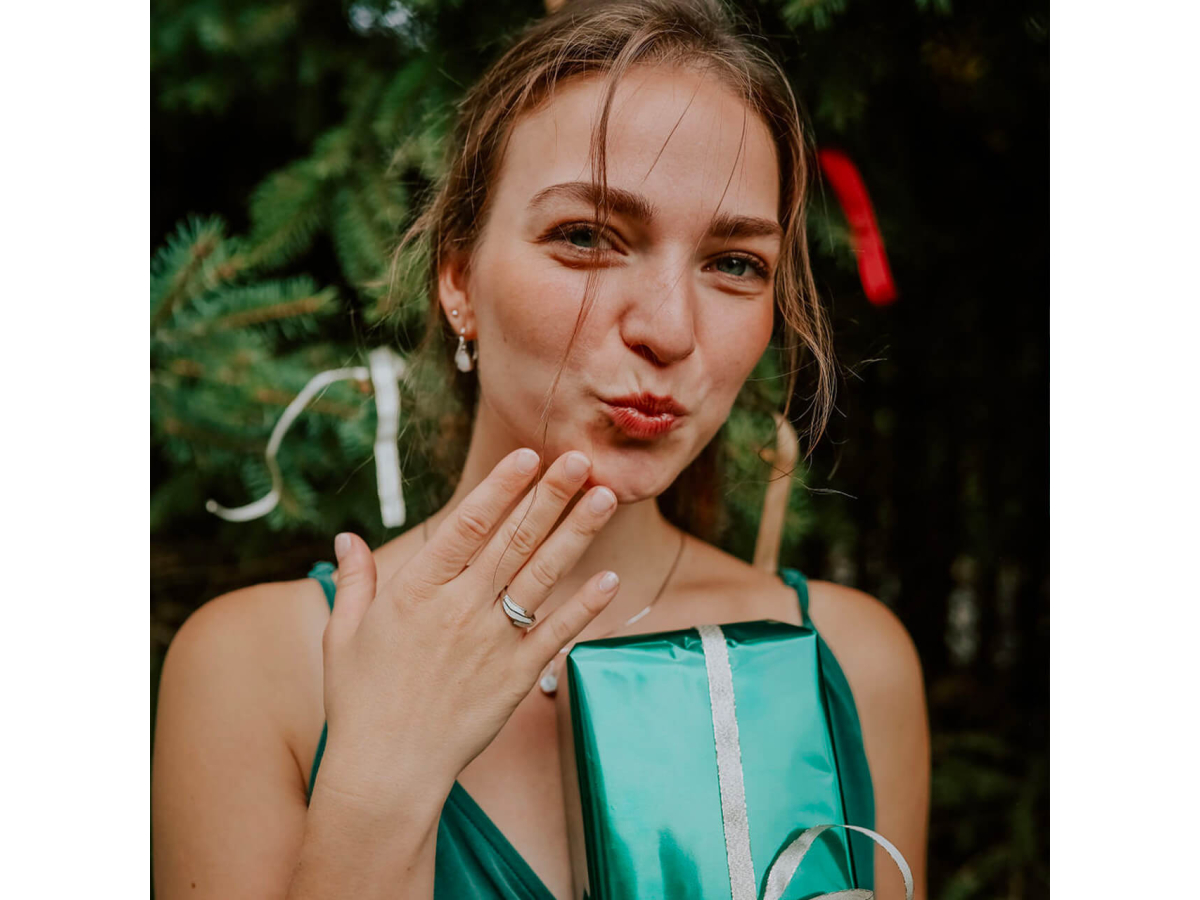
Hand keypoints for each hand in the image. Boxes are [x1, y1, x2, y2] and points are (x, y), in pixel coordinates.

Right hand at [315, 447, 620, 806]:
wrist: (386, 771)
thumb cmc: (359, 702)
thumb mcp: (343, 635)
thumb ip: (354, 581)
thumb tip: (346, 538)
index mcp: (416, 591)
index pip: (467, 525)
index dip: (501, 487)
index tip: (528, 455)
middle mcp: (459, 608)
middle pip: (514, 540)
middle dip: (551, 495)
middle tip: (583, 459)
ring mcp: (492, 642)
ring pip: (542, 576)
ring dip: (577, 534)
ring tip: (605, 498)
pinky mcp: (515, 676)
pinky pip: (555, 633)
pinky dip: (583, 605)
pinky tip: (609, 577)